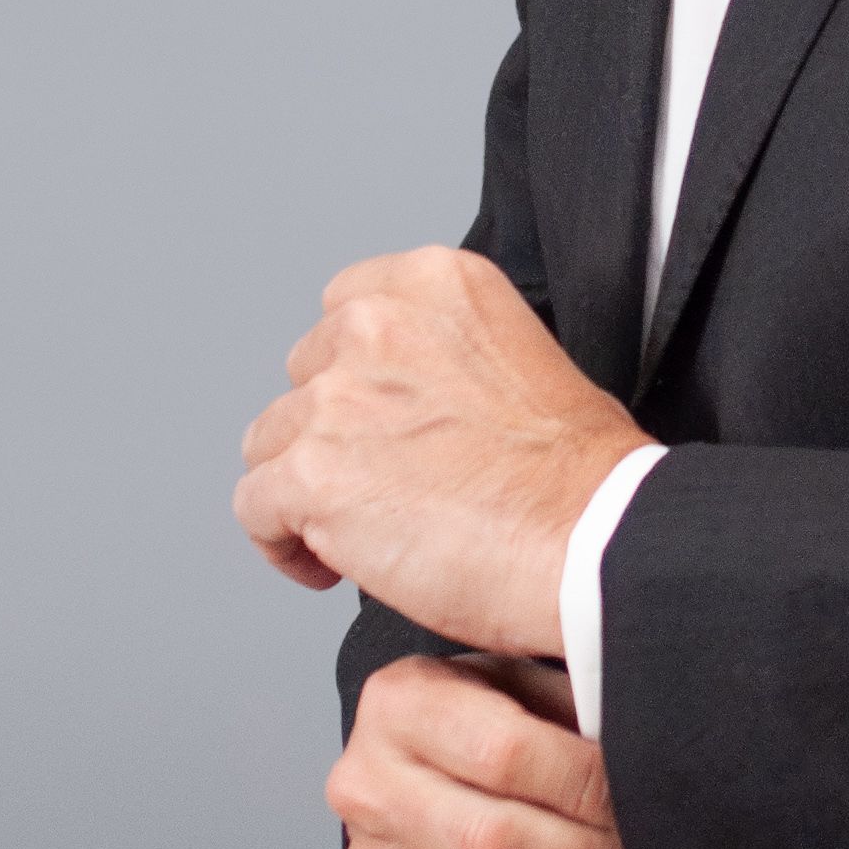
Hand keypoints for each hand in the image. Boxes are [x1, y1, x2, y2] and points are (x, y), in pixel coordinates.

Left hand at [234, 243, 641, 655]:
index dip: (356, 379)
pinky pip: (255, 509)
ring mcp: (339, 398)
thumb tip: (400, 406)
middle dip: (333, 433)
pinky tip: (332, 566)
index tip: (381, 422)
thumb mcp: (523, 354)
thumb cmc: (578, 471)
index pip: (342, 312)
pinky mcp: (313, 475)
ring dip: (305, 489)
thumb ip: (445, 355)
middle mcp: (378, 324)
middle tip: (384, 485)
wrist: (593, 537)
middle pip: (304, 379)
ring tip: (362, 531)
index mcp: (435, 282)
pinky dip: (284, 545)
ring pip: (271, 443)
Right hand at [331, 653, 632, 848]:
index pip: (505, 752)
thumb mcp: (528, 672)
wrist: (428, 741)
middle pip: (487, 842)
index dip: (588, 788)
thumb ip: (571, 690)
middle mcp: (369, 785)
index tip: (639, 802)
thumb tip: (637, 731)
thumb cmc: (491, 712)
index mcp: (403, 701)